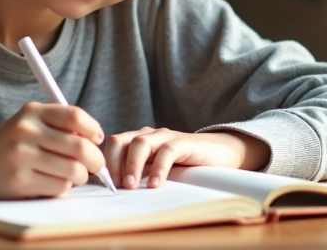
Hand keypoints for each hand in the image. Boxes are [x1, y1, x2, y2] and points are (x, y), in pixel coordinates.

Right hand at [0, 102, 106, 198]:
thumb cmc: (11, 144)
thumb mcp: (30, 123)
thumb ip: (60, 126)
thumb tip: (97, 140)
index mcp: (32, 112)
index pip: (75, 116)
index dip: (93, 130)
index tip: (97, 139)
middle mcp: (26, 131)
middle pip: (80, 147)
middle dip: (95, 160)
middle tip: (95, 165)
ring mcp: (21, 157)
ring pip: (74, 171)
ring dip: (79, 176)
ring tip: (70, 174)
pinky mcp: (19, 181)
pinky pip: (59, 187)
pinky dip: (63, 187)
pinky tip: (50, 182)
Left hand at [103, 127, 269, 189]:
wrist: (220, 153)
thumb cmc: (184, 165)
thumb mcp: (155, 170)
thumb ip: (138, 174)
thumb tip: (114, 191)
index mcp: (137, 140)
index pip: (112, 146)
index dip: (105, 164)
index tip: (106, 186)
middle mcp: (148, 135)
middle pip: (120, 141)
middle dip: (113, 164)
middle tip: (117, 186)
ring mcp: (166, 136)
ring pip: (141, 143)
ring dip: (132, 165)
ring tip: (131, 187)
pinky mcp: (184, 142)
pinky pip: (167, 151)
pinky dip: (159, 168)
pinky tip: (156, 184)